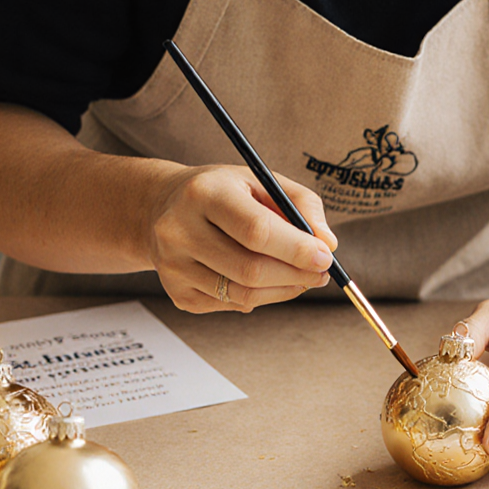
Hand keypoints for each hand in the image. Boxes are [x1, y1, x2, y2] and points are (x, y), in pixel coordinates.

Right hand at [147, 165, 337, 312]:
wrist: (161, 206)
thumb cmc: (223, 192)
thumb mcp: (261, 181)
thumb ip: (302, 205)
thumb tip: (327, 244)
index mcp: (203, 193)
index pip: (257, 231)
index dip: (297, 249)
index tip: (325, 257)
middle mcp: (179, 230)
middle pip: (251, 270)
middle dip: (297, 275)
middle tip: (321, 273)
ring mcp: (173, 266)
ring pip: (245, 295)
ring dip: (284, 290)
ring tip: (300, 277)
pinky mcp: (177, 293)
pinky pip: (233, 306)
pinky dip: (261, 297)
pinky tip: (264, 280)